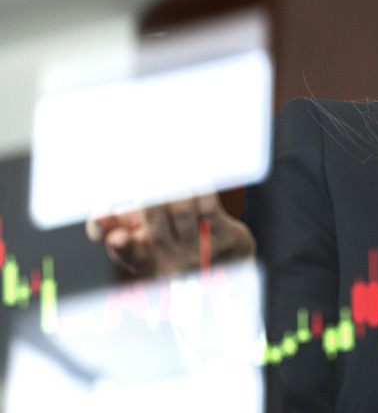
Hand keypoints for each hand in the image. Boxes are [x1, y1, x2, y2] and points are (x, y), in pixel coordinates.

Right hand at [85, 193, 255, 276]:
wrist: (227, 261)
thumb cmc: (175, 243)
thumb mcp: (143, 239)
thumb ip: (116, 226)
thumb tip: (99, 216)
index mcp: (145, 262)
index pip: (127, 254)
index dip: (120, 244)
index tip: (117, 236)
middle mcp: (172, 262)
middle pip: (154, 221)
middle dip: (150, 196)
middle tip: (149, 176)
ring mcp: (200, 251)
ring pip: (181, 209)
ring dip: (174, 185)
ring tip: (170, 168)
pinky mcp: (225, 238)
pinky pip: (208, 206)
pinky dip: (198, 187)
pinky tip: (194, 176)